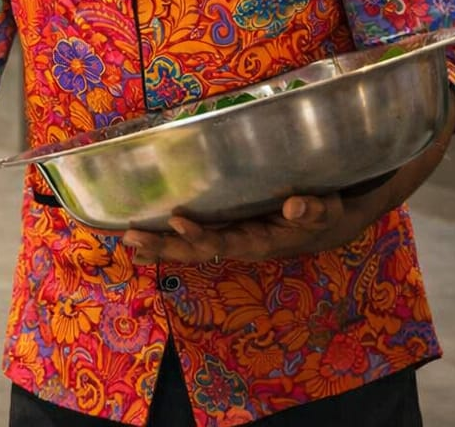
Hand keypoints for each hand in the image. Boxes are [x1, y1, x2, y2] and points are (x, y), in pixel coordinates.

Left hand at [120, 193, 348, 264]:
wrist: (322, 226)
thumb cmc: (321, 214)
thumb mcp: (327, 210)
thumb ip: (313, 209)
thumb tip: (296, 204)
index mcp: (259, 241)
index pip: (225, 242)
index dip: (201, 235)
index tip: (177, 221)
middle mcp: (238, 244)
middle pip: (196, 250)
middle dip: (164, 246)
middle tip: (131, 239)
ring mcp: (228, 239)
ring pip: (188, 248)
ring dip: (158, 245)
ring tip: (127, 240)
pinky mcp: (223, 231)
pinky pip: (190, 239)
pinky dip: (165, 240)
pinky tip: (140, 243)